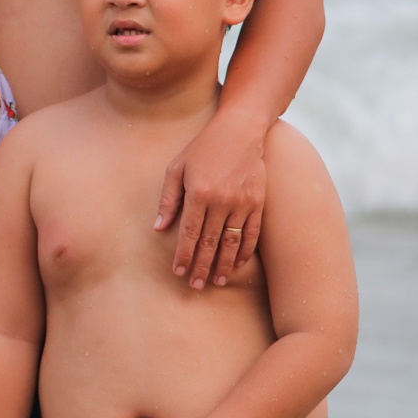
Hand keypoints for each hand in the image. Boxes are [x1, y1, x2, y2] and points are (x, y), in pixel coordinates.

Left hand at [155, 110, 265, 289]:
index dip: (182, 255)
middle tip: (194, 285)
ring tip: (215, 281)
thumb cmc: (202, 148)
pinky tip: (238, 264)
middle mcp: (222, 201)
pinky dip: (245, 251)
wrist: (239, 131)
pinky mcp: (258, 203)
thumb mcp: (176, 168)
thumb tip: (158, 227)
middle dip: (200, 266)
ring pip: (232, 242)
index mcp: (198, 193)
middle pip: (209, 242)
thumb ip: (168, 199)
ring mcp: (243, 203)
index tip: (177, 272)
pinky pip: (252, 234)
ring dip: (223, 265)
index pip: (188, 233)